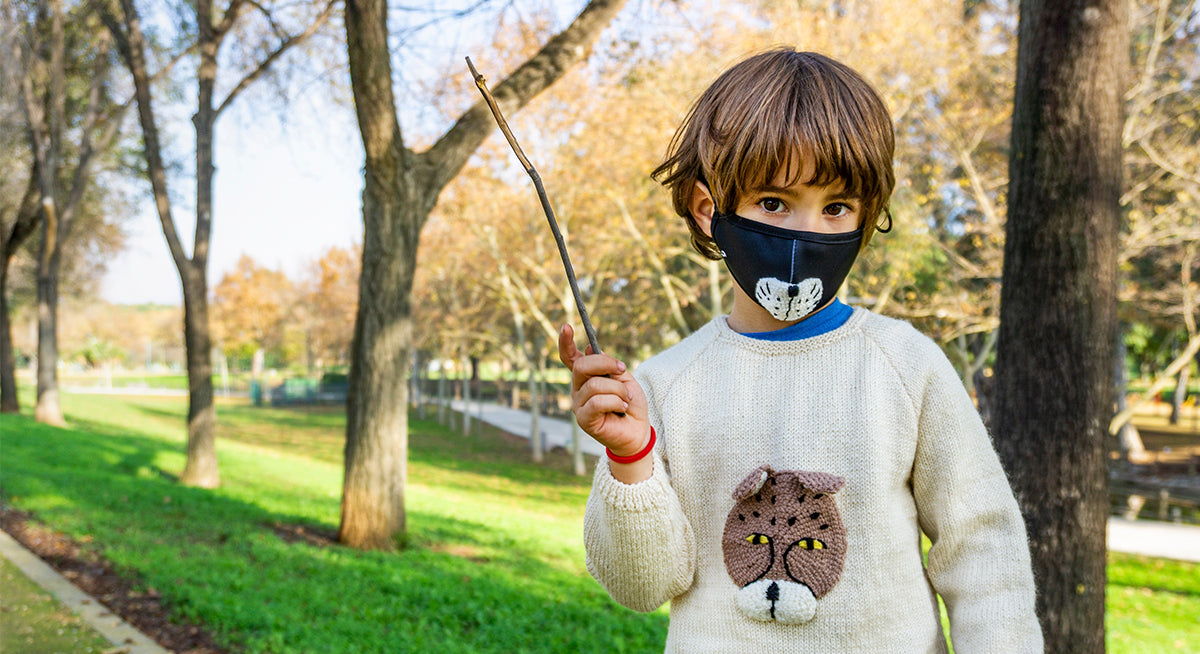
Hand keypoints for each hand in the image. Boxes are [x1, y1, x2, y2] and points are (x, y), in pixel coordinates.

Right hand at [558, 323, 651, 459]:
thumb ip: (608, 364)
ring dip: (618, 390)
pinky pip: (597, 402)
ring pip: (595, 385)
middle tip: (623, 369)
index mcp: (586, 377)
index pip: (570, 357)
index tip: (566, 326)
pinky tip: (621, 409)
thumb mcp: (624, 378)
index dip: (565, 342)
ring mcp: (578, 404)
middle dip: (606, 364)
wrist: (638, 431)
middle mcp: (578, 389)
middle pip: (582, 366)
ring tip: (626, 399)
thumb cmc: (630, 404)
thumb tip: (590, 347)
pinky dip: (615, 402)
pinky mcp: (583, 419)